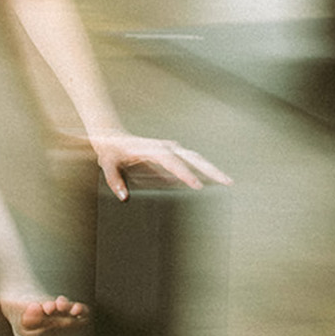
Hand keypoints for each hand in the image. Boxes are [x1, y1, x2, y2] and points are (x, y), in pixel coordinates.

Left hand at [88, 132, 231, 200]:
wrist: (111, 138)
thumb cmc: (110, 151)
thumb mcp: (106, 164)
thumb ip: (114, 180)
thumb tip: (124, 197)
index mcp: (153, 149)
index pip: (173, 163)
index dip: (185, 174)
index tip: (196, 185)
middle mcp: (165, 148)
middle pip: (193, 158)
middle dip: (211, 169)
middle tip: (227, 182)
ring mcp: (170, 152)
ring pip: (195, 159)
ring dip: (211, 170)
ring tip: (227, 183)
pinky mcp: (171, 157)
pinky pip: (189, 164)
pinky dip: (202, 172)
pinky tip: (211, 184)